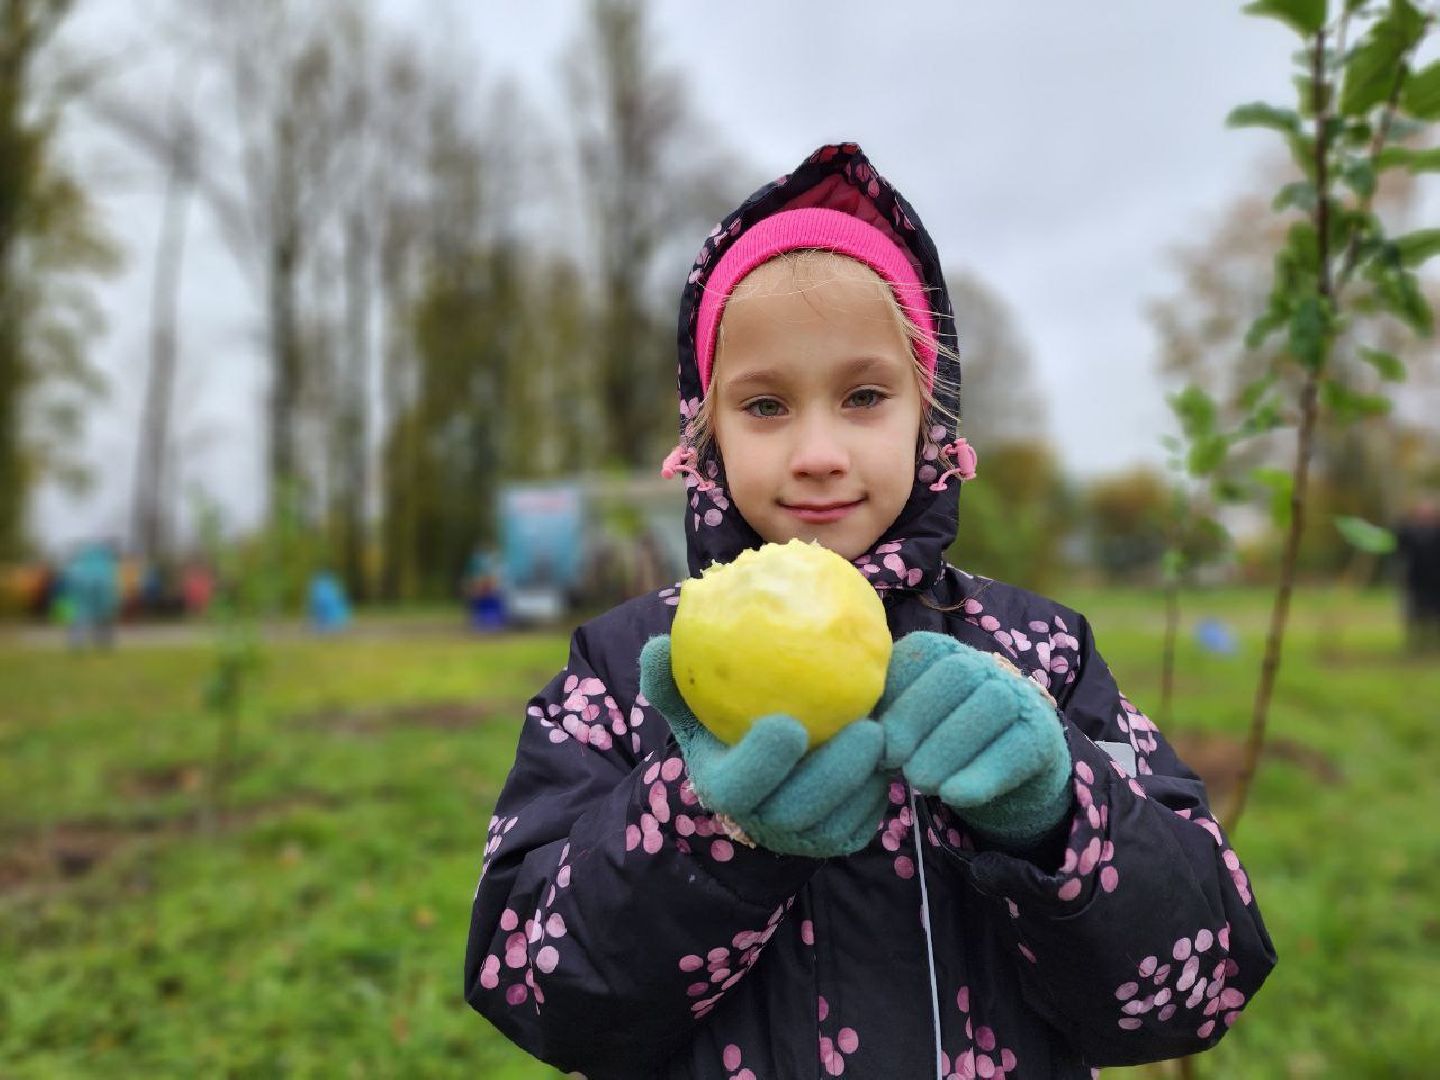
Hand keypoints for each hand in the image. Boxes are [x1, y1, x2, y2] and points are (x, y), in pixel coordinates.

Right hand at [639, 636, 888, 857]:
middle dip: (836, 772)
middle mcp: (764, 822)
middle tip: (869, 728)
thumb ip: (672, 681)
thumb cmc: (727, 731)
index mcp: (725, 791)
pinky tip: (903, 743)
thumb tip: (656, 646)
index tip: (788, 724)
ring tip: (893, 731)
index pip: (740, 787)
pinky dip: (884, 785)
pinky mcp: (844, 836)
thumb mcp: (694, 708)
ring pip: (844, 816)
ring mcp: (807, 837)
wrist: (763, 785)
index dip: (763, 763)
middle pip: (801, 809)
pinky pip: (870, 816)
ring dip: (870, 778)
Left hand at [876, 632, 1072, 846]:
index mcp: (940, 652)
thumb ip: (873, 719)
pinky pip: (1018, 747)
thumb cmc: (931, 744)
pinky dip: (983, 774)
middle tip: (894, 763)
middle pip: (957, 674)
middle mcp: (983, 665)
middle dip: (920, 718)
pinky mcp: (1041, 736)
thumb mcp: (900, 729)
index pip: (919, 658)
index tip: (874, 742)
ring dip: (950, 746)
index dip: (896, 699)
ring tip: (920, 782)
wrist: (1001, 772)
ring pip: (991, 705)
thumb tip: (835, 731)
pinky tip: (954, 796)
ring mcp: (1018, 697)